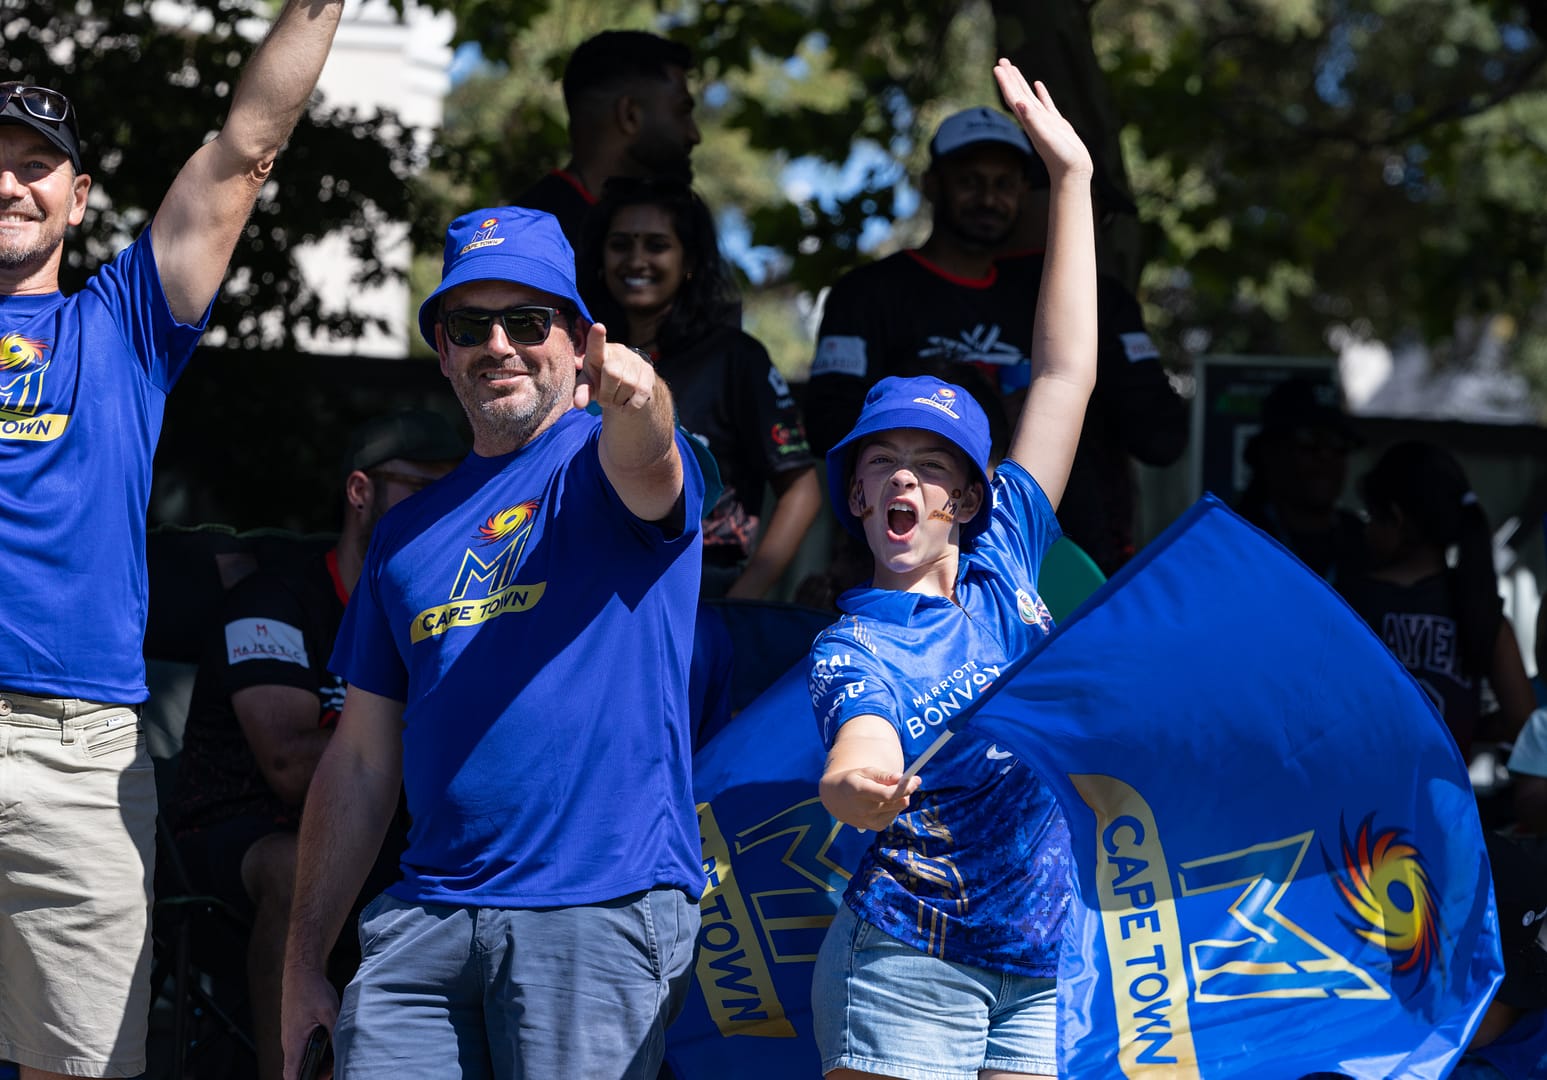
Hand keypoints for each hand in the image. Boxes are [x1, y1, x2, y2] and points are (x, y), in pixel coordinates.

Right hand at [281, 965, 338, 1079]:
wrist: (301, 971)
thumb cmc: (312, 990)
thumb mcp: (329, 1012)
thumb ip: (335, 1034)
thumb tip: (344, 1052)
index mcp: (295, 1043)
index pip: (292, 1075)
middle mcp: (290, 1043)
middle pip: (297, 1070)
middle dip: (315, 1074)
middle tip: (334, 1070)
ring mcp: (292, 1036)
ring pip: (301, 1058)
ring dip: (316, 1062)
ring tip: (336, 1059)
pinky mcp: (296, 1029)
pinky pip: (303, 1047)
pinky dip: (315, 1051)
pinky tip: (331, 1045)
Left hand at [574, 322, 656, 412]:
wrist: (626, 387)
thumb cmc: (601, 382)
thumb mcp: (589, 386)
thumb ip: (582, 392)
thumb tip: (578, 403)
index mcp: (598, 353)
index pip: (597, 343)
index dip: (597, 336)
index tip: (598, 327)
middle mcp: (618, 352)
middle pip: (612, 373)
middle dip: (607, 394)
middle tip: (604, 401)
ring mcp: (635, 360)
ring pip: (628, 385)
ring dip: (618, 401)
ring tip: (615, 400)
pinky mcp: (648, 371)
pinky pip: (640, 393)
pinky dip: (630, 406)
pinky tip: (626, 403)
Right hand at [819, 767, 921, 832]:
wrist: (836, 799)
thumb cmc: (853, 780)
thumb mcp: (864, 772)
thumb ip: (883, 775)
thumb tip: (902, 778)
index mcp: (859, 791)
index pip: (888, 794)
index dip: (905, 788)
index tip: (916, 779)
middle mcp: (863, 809)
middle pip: (897, 803)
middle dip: (907, 791)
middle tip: (909, 781)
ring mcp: (868, 821)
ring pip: (897, 810)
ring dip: (899, 799)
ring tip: (887, 791)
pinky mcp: (874, 827)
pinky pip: (893, 817)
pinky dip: (893, 808)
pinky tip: (883, 802)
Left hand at [993, 59, 1093, 183]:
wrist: (1072, 172)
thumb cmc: (1060, 156)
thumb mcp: (1045, 137)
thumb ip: (1033, 121)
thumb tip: (1019, 103)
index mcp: (1029, 121)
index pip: (1013, 97)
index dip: (1005, 83)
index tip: (997, 67)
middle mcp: (1033, 119)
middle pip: (1017, 94)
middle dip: (1009, 78)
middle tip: (1001, 61)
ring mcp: (1045, 121)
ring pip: (1029, 97)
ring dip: (1021, 83)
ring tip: (1014, 68)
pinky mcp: (1057, 123)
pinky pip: (1046, 104)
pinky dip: (1041, 93)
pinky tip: (1038, 85)